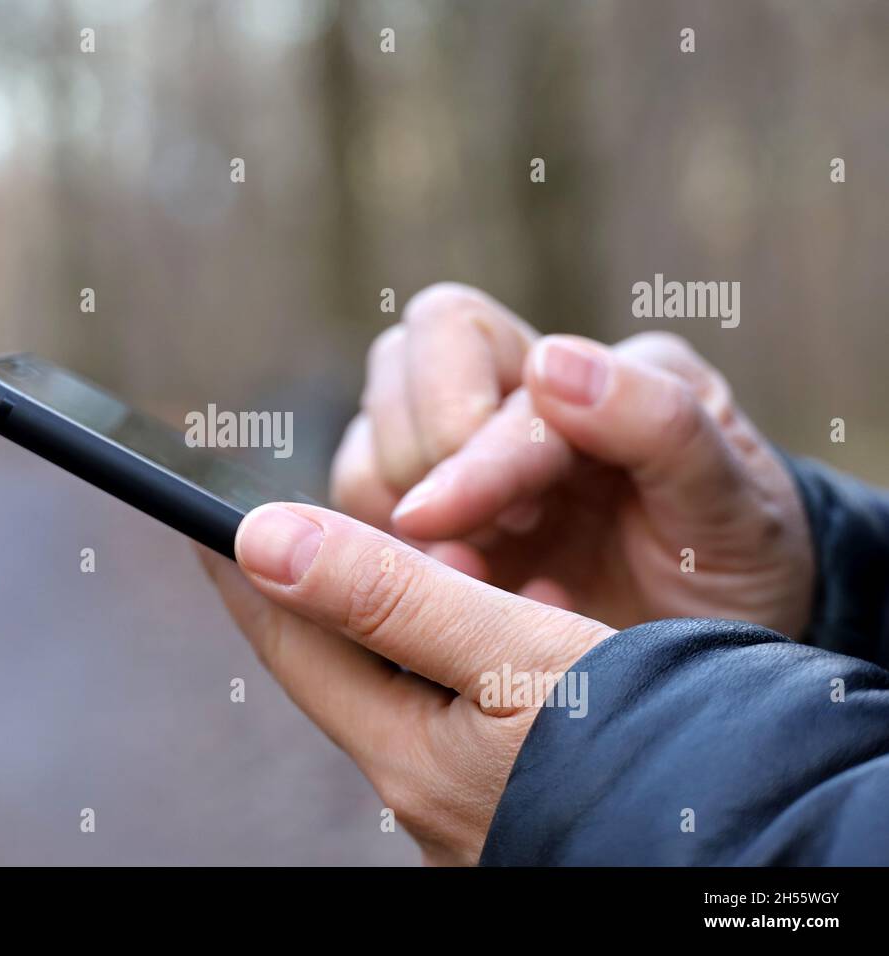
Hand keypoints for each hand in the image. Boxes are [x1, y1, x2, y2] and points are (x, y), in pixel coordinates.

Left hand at [198, 504, 613, 864]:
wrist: (754, 839)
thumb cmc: (645, 750)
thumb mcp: (512, 660)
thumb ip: (389, 600)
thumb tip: (265, 542)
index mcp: (408, 757)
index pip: (295, 647)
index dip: (252, 578)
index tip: (209, 522)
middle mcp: (428, 789)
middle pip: (346, 669)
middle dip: (320, 597)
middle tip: (289, 533)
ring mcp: (474, 799)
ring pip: (411, 685)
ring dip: (400, 619)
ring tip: (395, 562)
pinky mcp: (523, 793)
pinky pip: (469, 706)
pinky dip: (468, 650)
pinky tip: (505, 617)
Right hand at [331, 283, 814, 636]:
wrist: (711, 661)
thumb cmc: (730, 572)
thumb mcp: (731, 506)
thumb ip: (661, 423)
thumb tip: (552, 361)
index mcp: (593, 372)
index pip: (476, 351)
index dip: (463, 445)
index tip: (469, 526)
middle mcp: (515, 397)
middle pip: (406, 352)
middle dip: (417, 450)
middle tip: (478, 536)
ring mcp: (463, 458)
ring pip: (367, 435)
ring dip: (392, 504)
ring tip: (469, 570)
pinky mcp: (429, 521)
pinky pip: (357, 510)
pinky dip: (379, 550)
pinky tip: (452, 589)